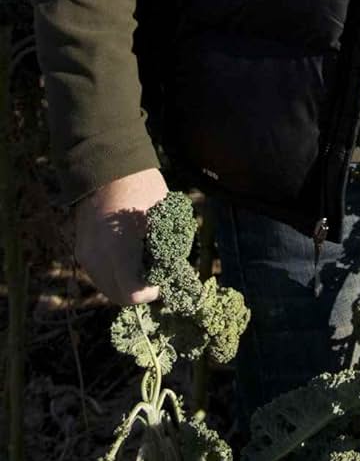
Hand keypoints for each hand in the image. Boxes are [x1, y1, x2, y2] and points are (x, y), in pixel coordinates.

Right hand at [73, 168, 168, 304]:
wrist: (107, 164)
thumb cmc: (142, 187)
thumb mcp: (163, 215)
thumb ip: (168, 246)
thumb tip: (176, 269)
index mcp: (119, 250)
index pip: (134, 294)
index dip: (152, 291)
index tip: (163, 276)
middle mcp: (97, 258)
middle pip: (119, 296)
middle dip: (140, 290)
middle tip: (155, 273)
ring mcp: (86, 254)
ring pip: (107, 286)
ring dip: (125, 283)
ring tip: (142, 262)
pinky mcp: (81, 249)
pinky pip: (99, 273)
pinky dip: (114, 272)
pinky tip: (128, 255)